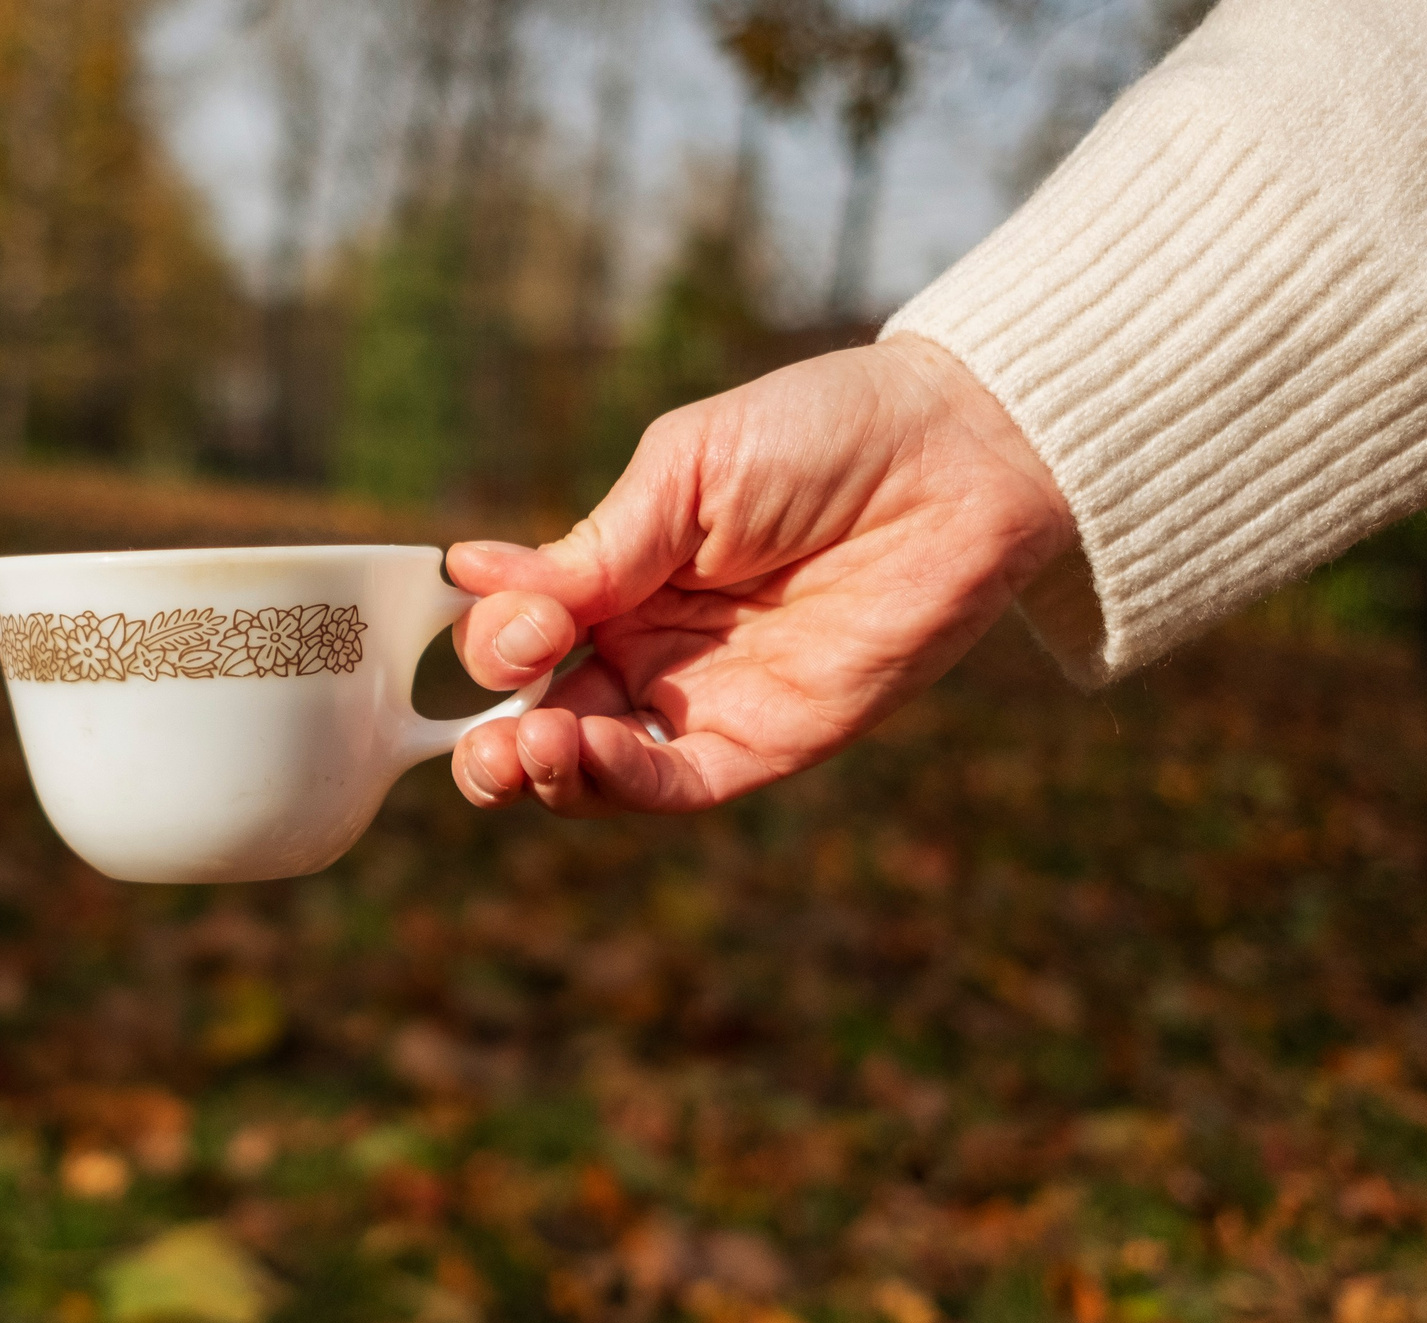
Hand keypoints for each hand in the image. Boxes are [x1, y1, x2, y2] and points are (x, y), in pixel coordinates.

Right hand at [447, 335, 1072, 815]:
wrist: (957, 458)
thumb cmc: (823, 435)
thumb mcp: (687, 472)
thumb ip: (595, 547)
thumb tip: (469, 575)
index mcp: (619, 575)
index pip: (524, 633)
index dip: (499, 638)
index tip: (516, 619)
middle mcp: (649, 646)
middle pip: (541, 715)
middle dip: (494, 740)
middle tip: (484, 742)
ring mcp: (704, 700)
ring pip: (594, 765)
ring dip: (543, 769)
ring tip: (525, 747)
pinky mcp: (766, 741)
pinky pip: (673, 783)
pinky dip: (617, 781)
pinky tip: (583, 753)